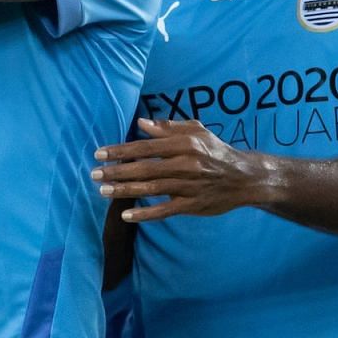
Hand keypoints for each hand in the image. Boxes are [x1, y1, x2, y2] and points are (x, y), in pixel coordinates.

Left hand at [92, 119, 276, 221]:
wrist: (244, 177)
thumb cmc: (216, 151)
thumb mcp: (196, 131)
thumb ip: (167, 128)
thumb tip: (141, 123)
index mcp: (184, 144)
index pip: (145, 147)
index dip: (120, 151)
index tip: (99, 153)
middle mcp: (185, 164)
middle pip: (144, 168)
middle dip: (116, 171)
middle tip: (93, 174)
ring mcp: (188, 186)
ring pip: (151, 188)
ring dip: (124, 190)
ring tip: (102, 190)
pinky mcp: (192, 205)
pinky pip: (164, 210)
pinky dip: (145, 213)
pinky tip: (126, 214)